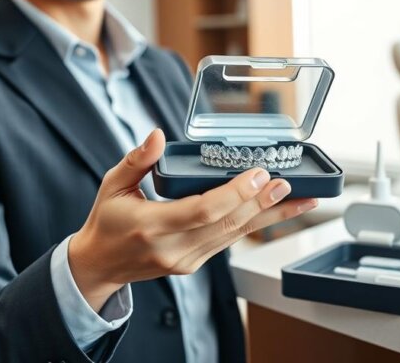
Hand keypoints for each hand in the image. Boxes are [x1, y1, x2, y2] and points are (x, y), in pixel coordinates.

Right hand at [68, 128, 316, 310]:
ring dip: (268, 216)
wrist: (100, 264)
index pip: (202, 211)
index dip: (234, 193)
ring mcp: (186, 260)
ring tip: (299, 199)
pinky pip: (228, 241)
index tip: (259, 174)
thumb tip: (157, 135)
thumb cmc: (107, 220)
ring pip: (234, 236)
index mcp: (151, 225)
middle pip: (227, 225)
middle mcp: (172, 248)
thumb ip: (137, 160)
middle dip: (262, 203)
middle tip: (288, 183)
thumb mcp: (113, 185)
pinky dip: (253, 224)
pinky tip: (275, 211)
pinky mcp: (194, 264)